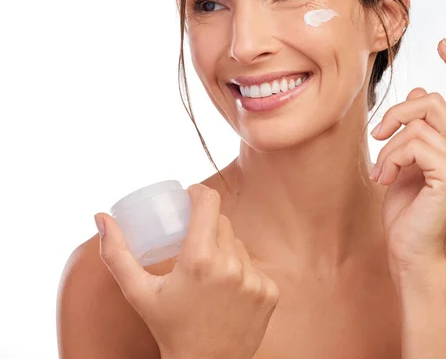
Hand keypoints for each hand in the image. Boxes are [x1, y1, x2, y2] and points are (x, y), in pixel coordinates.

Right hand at [95, 183, 278, 358]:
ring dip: (225, 249)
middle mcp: (231, 266)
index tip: (191, 196)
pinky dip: (242, 271)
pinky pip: (255, 266)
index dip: (199, 193)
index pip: (209, 202)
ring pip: (239, 244)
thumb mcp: (138, 292)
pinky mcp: (269, 292)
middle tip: (193, 241)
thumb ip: (117, 253)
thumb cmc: (167, 327)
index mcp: (199, 259)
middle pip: (223, 223)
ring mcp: (254, 279)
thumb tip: (100, 217)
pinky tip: (227, 290)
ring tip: (208, 272)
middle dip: (208, 225)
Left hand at [370, 39, 445, 271]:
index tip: (443, 44)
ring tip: (382, 170)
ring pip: (417, 124)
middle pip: (431, 100)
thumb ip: (416, 125)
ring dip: (388, 145)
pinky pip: (414, 144)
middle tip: (377, 135)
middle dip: (396, 112)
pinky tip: (386, 179)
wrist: (408, 247)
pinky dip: (390, 158)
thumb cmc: (406, 205)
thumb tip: (418, 89)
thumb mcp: (405, 156)